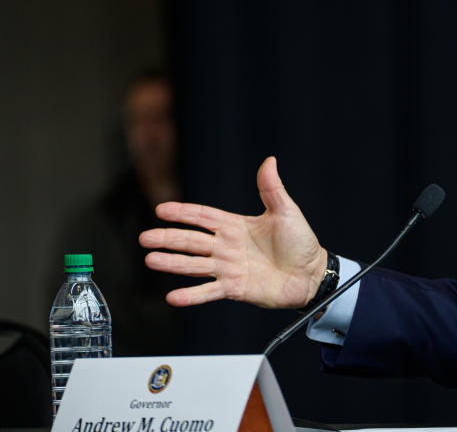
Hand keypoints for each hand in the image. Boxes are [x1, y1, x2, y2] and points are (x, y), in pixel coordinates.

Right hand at [139, 156, 327, 307]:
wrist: (312, 275)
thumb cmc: (301, 242)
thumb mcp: (286, 212)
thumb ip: (272, 189)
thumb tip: (269, 160)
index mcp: (236, 226)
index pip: (203, 217)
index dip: (183, 213)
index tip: (161, 210)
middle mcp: (227, 247)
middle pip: (191, 241)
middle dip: (168, 238)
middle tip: (144, 237)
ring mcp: (229, 268)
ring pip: (194, 265)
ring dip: (172, 263)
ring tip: (150, 260)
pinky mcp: (234, 289)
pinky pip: (208, 291)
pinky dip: (191, 295)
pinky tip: (172, 297)